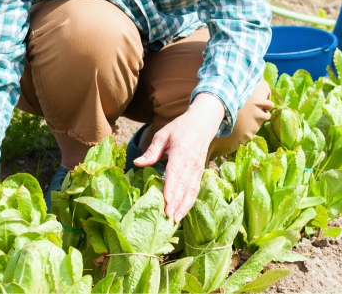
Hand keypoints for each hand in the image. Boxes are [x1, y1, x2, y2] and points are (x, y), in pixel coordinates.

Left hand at [134, 93, 224, 222]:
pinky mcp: (200, 172)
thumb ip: (152, 151)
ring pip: (191, 190)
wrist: (204, 122)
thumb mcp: (163, 134)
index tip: (166, 201)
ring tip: (176, 219)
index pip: (175, 172)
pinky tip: (183, 212)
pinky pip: (195, 189)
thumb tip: (137, 163)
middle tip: (168, 217)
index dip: (171, 187)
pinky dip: (190, 202)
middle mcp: (191, 162)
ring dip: (184, 206)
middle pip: (183, 185)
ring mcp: (197, 168)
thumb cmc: (181, 127)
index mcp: (180, 152)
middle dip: (176, 202)